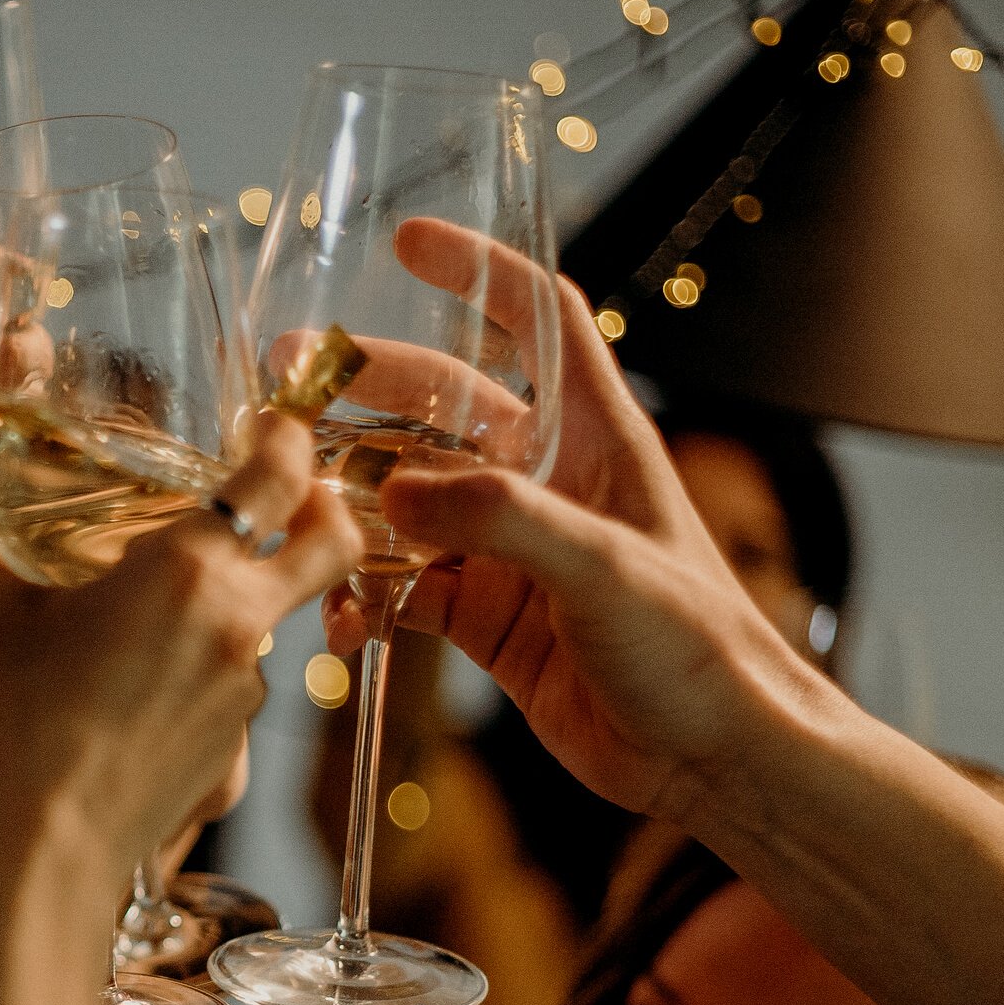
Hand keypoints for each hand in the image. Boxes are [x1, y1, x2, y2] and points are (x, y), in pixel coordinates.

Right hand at [0, 408, 361, 872]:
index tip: (273, 422)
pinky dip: (204, 680)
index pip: (282, 474)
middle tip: (286, 495)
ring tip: (153, 619)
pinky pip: (237, 694)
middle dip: (322, 511)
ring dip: (238, 607)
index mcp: (191, 569)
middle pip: (332, 545)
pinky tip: (136, 696)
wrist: (38, 854)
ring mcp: (249, 696)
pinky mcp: (236, 754)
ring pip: (275, 624)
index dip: (287, 437)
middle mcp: (240, 625)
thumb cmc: (11, 723)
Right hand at [323, 218, 831, 822]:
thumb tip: (394, 496)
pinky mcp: (487, 617)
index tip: (408, 245)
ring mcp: (511, 551)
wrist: (714, 759)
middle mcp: (549, 482)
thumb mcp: (605, 568)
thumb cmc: (699, 648)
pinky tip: (341, 618)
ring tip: (292, 504)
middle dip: (366, 389)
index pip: (540, 320)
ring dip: (350, 500)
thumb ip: (501, 521)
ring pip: (408, 500)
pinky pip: (404, 589)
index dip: (479, 273)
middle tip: (288, 380)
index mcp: (596, 438)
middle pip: (441, 405)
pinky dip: (365, 598)